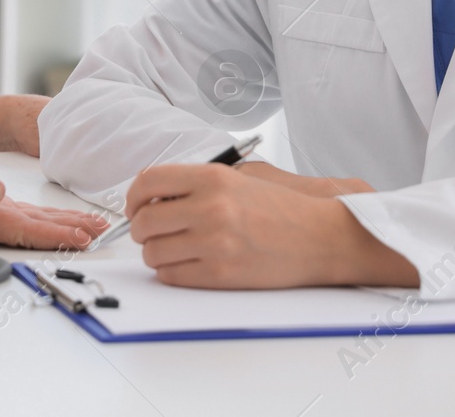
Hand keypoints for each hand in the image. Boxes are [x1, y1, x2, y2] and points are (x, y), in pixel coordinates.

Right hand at [0, 153, 108, 249]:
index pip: (27, 229)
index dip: (59, 235)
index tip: (86, 238)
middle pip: (34, 232)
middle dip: (69, 234)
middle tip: (102, 234)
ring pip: (27, 227)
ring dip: (58, 229)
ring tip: (87, 230)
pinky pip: (15, 219)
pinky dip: (38, 221)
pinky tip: (49, 222)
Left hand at [124, 164, 417, 288]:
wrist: (321, 238)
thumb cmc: (280, 208)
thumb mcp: (238, 179)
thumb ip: (194, 184)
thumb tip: (151, 197)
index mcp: (212, 178)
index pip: (147, 182)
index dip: (133, 197)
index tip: (136, 207)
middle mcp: (210, 208)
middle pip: (144, 221)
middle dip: (141, 229)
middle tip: (151, 231)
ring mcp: (214, 243)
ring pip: (152, 252)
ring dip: (155, 252)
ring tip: (172, 248)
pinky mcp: (220, 275)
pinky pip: (171, 276)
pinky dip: (170, 271)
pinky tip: (185, 264)